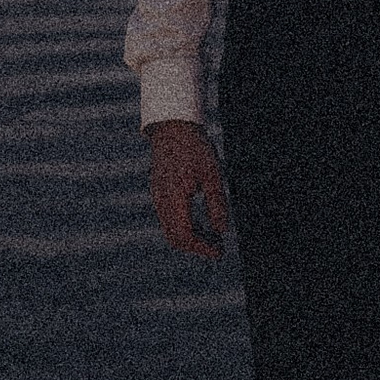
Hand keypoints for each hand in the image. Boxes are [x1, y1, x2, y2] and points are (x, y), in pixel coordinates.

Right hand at [148, 120, 228, 260]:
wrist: (173, 127)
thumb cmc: (195, 147)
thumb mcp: (212, 174)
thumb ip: (216, 203)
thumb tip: (222, 230)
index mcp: (174, 196)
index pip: (184, 235)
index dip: (202, 248)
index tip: (219, 251)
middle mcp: (161, 201)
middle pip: (175, 237)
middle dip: (197, 246)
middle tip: (219, 246)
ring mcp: (157, 197)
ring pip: (170, 230)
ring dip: (191, 238)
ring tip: (213, 236)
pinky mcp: (158, 194)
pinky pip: (168, 220)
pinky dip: (184, 228)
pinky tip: (201, 224)